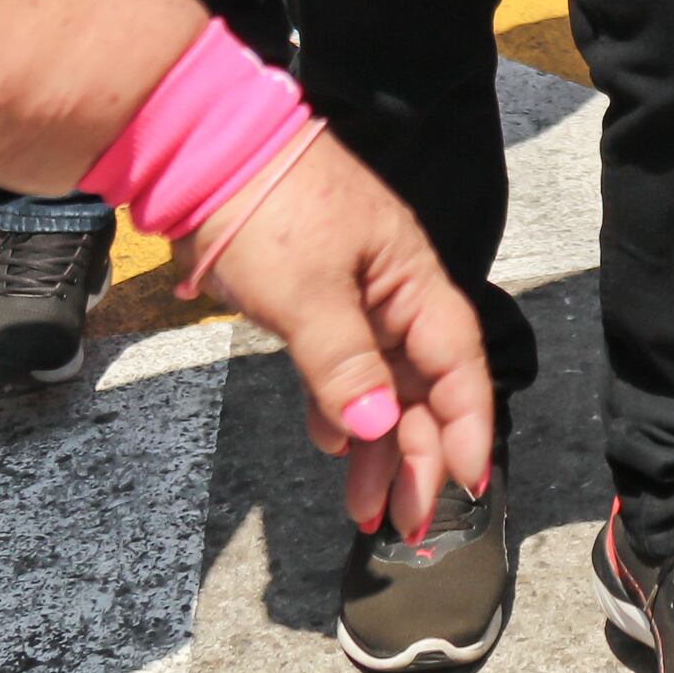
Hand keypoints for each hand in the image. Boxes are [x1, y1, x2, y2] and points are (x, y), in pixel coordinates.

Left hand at [188, 126, 500, 543]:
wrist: (204, 153)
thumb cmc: (268, 209)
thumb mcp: (308, 291)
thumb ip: (344, 364)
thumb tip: (378, 428)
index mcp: (408, 276)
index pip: (456, 357)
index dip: (468, 420)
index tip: (469, 480)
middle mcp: (391, 290)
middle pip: (422, 382)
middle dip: (418, 452)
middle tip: (407, 519)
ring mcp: (352, 298)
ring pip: (381, 384)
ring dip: (376, 445)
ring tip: (365, 508)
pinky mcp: (312, 304)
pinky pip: (341, 371)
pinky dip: (338, 411)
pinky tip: (331, 445)